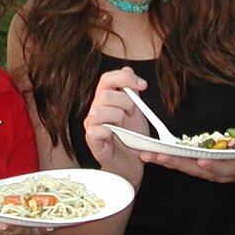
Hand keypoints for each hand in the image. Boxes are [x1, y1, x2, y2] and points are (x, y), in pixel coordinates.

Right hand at [83, 67, 148, 187]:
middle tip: (133, 113)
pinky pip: (95, 130)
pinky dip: (109, 131)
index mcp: (106, 100)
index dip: (124, 77)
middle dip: (125, 102)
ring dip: (117, 117)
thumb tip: (127, 68)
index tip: (142, 85)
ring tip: (125, 127)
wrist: (133, 165)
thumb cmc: (133, 139)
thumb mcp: (137, 112)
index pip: (107, 78)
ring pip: (98, 111)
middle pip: (104, 94)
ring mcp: (92, 126)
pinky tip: (118, 135)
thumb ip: (132, 92)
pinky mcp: (92, 142)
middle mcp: (95, 110)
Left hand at [139, 142, 234, 187]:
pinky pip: (182, 163)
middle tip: (157, 156)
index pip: (223, 169)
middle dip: (175, 163)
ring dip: (166, 161)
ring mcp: (208, 171)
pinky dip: (168, 160)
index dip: (212, 167)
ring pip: (184, 167)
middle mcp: (218, 172)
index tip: (201, 162)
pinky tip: (153, 155)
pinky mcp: (201, 166)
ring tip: (148, 155)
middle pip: (195, 169)